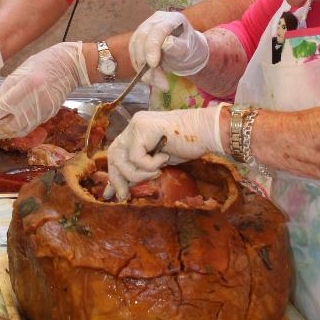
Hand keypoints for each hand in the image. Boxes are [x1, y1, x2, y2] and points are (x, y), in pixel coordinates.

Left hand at [0, 41, 88, 141]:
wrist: (68, 67)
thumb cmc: (41, 64)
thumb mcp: (17, 73)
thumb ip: (4, 92)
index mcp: (22, 89)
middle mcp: (32, 104)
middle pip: (8, 126)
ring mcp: (41, 113)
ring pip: (19, 131)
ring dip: (6, 135)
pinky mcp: (48, 116)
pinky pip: (30, 127)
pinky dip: (18, 131)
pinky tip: (11, 129)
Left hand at [106, 104, 224, 200]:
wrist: (206, 131)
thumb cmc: (188, 146)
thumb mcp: (159, 162)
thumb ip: (142, 170)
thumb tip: (123, 190)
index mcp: (136, 132)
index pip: (116, 154)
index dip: (114, 175)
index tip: (112, 194)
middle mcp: (133, 125)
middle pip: (113, 155)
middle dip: (118, 178)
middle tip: (125, 195)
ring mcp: (137, 124)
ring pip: (122, 158)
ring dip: (139, 173)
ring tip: (158, 170)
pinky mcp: (143, 127)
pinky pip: (136, 156)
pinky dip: (150, 164)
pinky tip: (164, 157)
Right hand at [128, 11, 208, 90]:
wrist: (186, 52)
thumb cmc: (191, 49)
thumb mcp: (190, 50)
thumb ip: (179, 47)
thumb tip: (166, 44)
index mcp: (171, 19)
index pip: (157, 31)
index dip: (152, 47)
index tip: (153, 65)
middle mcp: (155, 21)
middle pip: (142, 39)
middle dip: (146, 63)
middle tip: (158, 83)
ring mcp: (144, 30)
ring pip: (135, 49)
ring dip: (143, 70)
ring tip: (158, 84)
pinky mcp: (138, 41)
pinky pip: (134, 55)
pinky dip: (141, 70)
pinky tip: (151, 79)